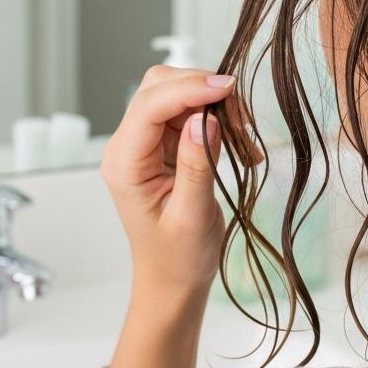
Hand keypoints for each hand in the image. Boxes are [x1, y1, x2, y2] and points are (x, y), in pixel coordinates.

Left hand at [101, 66, 238, 295]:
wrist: (172, 279)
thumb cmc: (178, 257)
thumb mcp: (192, 215)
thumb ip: (197, 165)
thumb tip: (206, 118)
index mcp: (124, 164)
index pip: (149, 106)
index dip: (188, 89)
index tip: (227, 89)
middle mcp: (128, 146)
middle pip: (158, 88)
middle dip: (200, 89)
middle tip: (241, 117)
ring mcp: (145, 143)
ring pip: (176, 94)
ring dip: (213, 104)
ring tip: (243, 136)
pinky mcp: (164, 145)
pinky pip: (189, 113)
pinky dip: (216, 118)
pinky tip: (239, 144)